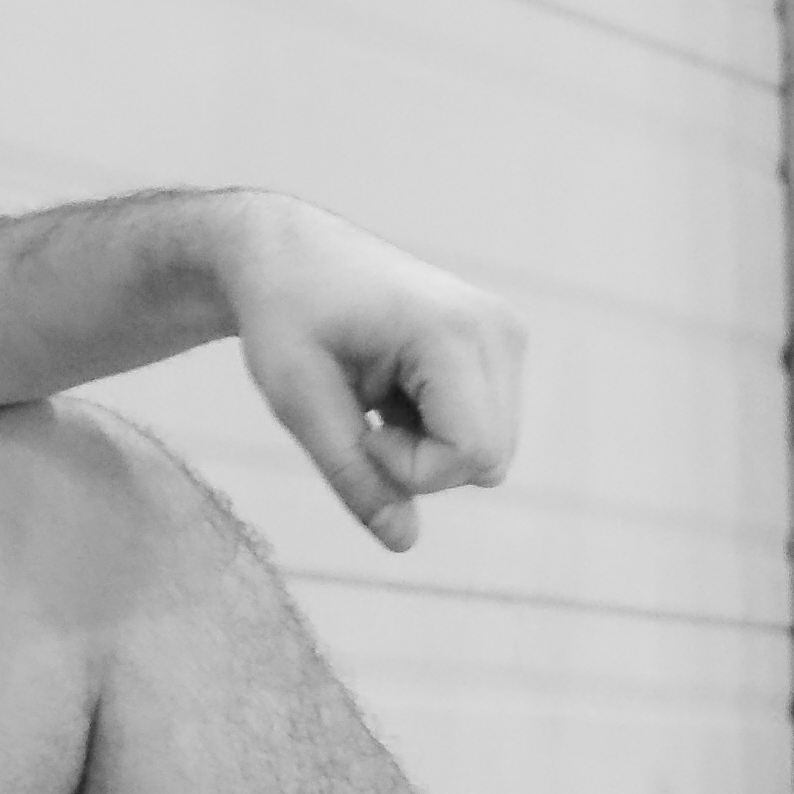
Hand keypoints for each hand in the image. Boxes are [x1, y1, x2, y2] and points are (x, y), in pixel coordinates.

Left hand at [217, 197, 525, 549]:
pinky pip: (491, 427)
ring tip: (380, 397)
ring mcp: (509, 333)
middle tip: (365, 416)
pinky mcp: (506, 343)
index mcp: (452, 331)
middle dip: (423, 461)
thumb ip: (352, 474)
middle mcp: (498, 328)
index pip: (472, 454)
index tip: (357, 430)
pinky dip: (443, 427)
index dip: (409, 468)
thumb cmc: (284, 316)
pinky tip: (401, 388)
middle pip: (490, 459)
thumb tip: (402, 543)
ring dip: (432, 446)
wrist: (288, 250)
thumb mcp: (299, 401)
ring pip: (495, 450)